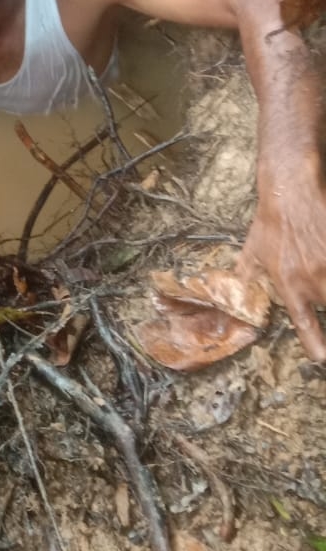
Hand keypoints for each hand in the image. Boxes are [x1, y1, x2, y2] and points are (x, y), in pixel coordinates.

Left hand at [239, 178, 325, 360]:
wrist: (291, 192)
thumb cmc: (270, 223)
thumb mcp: (252, 252)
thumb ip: (246, 277)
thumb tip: (234, 297)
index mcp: (287, 283)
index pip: (304, 323)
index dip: (315, 344)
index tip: (321, 358)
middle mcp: (312, 278)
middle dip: (325, 305)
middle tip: (317, 293)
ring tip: (321, 278)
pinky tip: (325, 256)